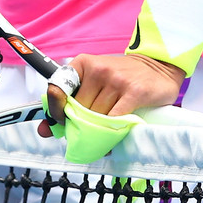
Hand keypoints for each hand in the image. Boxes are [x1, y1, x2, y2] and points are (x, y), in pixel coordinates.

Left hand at [38, 53, 184, 134]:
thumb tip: (45, 130)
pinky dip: (110, 134)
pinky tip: (111, 138)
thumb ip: (71, 102)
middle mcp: (98, 69)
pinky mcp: (134, 92)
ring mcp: (117, 80)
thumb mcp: (95, 81)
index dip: (55, 109)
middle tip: (87, 130)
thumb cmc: (122, 76)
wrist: (157, 66)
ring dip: (97, 130)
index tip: (59, 121)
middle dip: (80, 123)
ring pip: (96, 117)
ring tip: (102, 133)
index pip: (58, 87)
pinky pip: (115, 121)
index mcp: (84, 63)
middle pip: (79, 108)